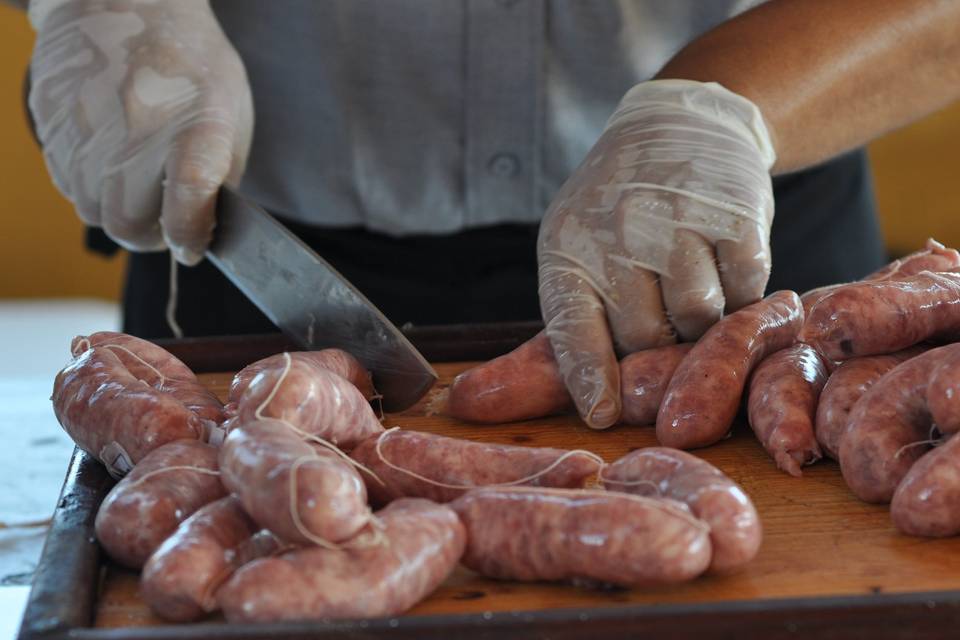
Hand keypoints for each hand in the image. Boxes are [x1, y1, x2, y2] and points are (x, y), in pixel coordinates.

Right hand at [28, 0, 253, 264]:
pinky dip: (93, 190)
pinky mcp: (53, 125)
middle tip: (166, 227)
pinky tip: (112, 165)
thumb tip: (203, 229)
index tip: (192, 247)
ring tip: (139, 192)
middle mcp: (136, 126)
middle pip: (130, 224)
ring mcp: (88, 126)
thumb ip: (221, 174)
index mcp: (194, 123)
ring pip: (95, 213)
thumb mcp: (230, 111)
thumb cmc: (190, 62)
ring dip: (119, 216)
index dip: (189, 236)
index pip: (189, 198)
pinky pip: (69, 186)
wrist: (127, 2)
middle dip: (151, 238)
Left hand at [537, 80, 775, 427]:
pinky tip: (721, 262)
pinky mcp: (736, 216)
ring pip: (698, 320)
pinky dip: (739, 293)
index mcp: (567, 247)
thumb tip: (549, 404)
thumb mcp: (575, 252)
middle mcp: (618, 232)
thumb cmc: (616, 214)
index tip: (603, 413)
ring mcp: (679, 221)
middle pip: (644, 338)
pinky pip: (744, 292)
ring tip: (689, 285)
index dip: (589, 377)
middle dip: (656, 345)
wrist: (676, 128)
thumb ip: (574, 322)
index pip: (573, 329)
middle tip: (662, 316)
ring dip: (700, 322)